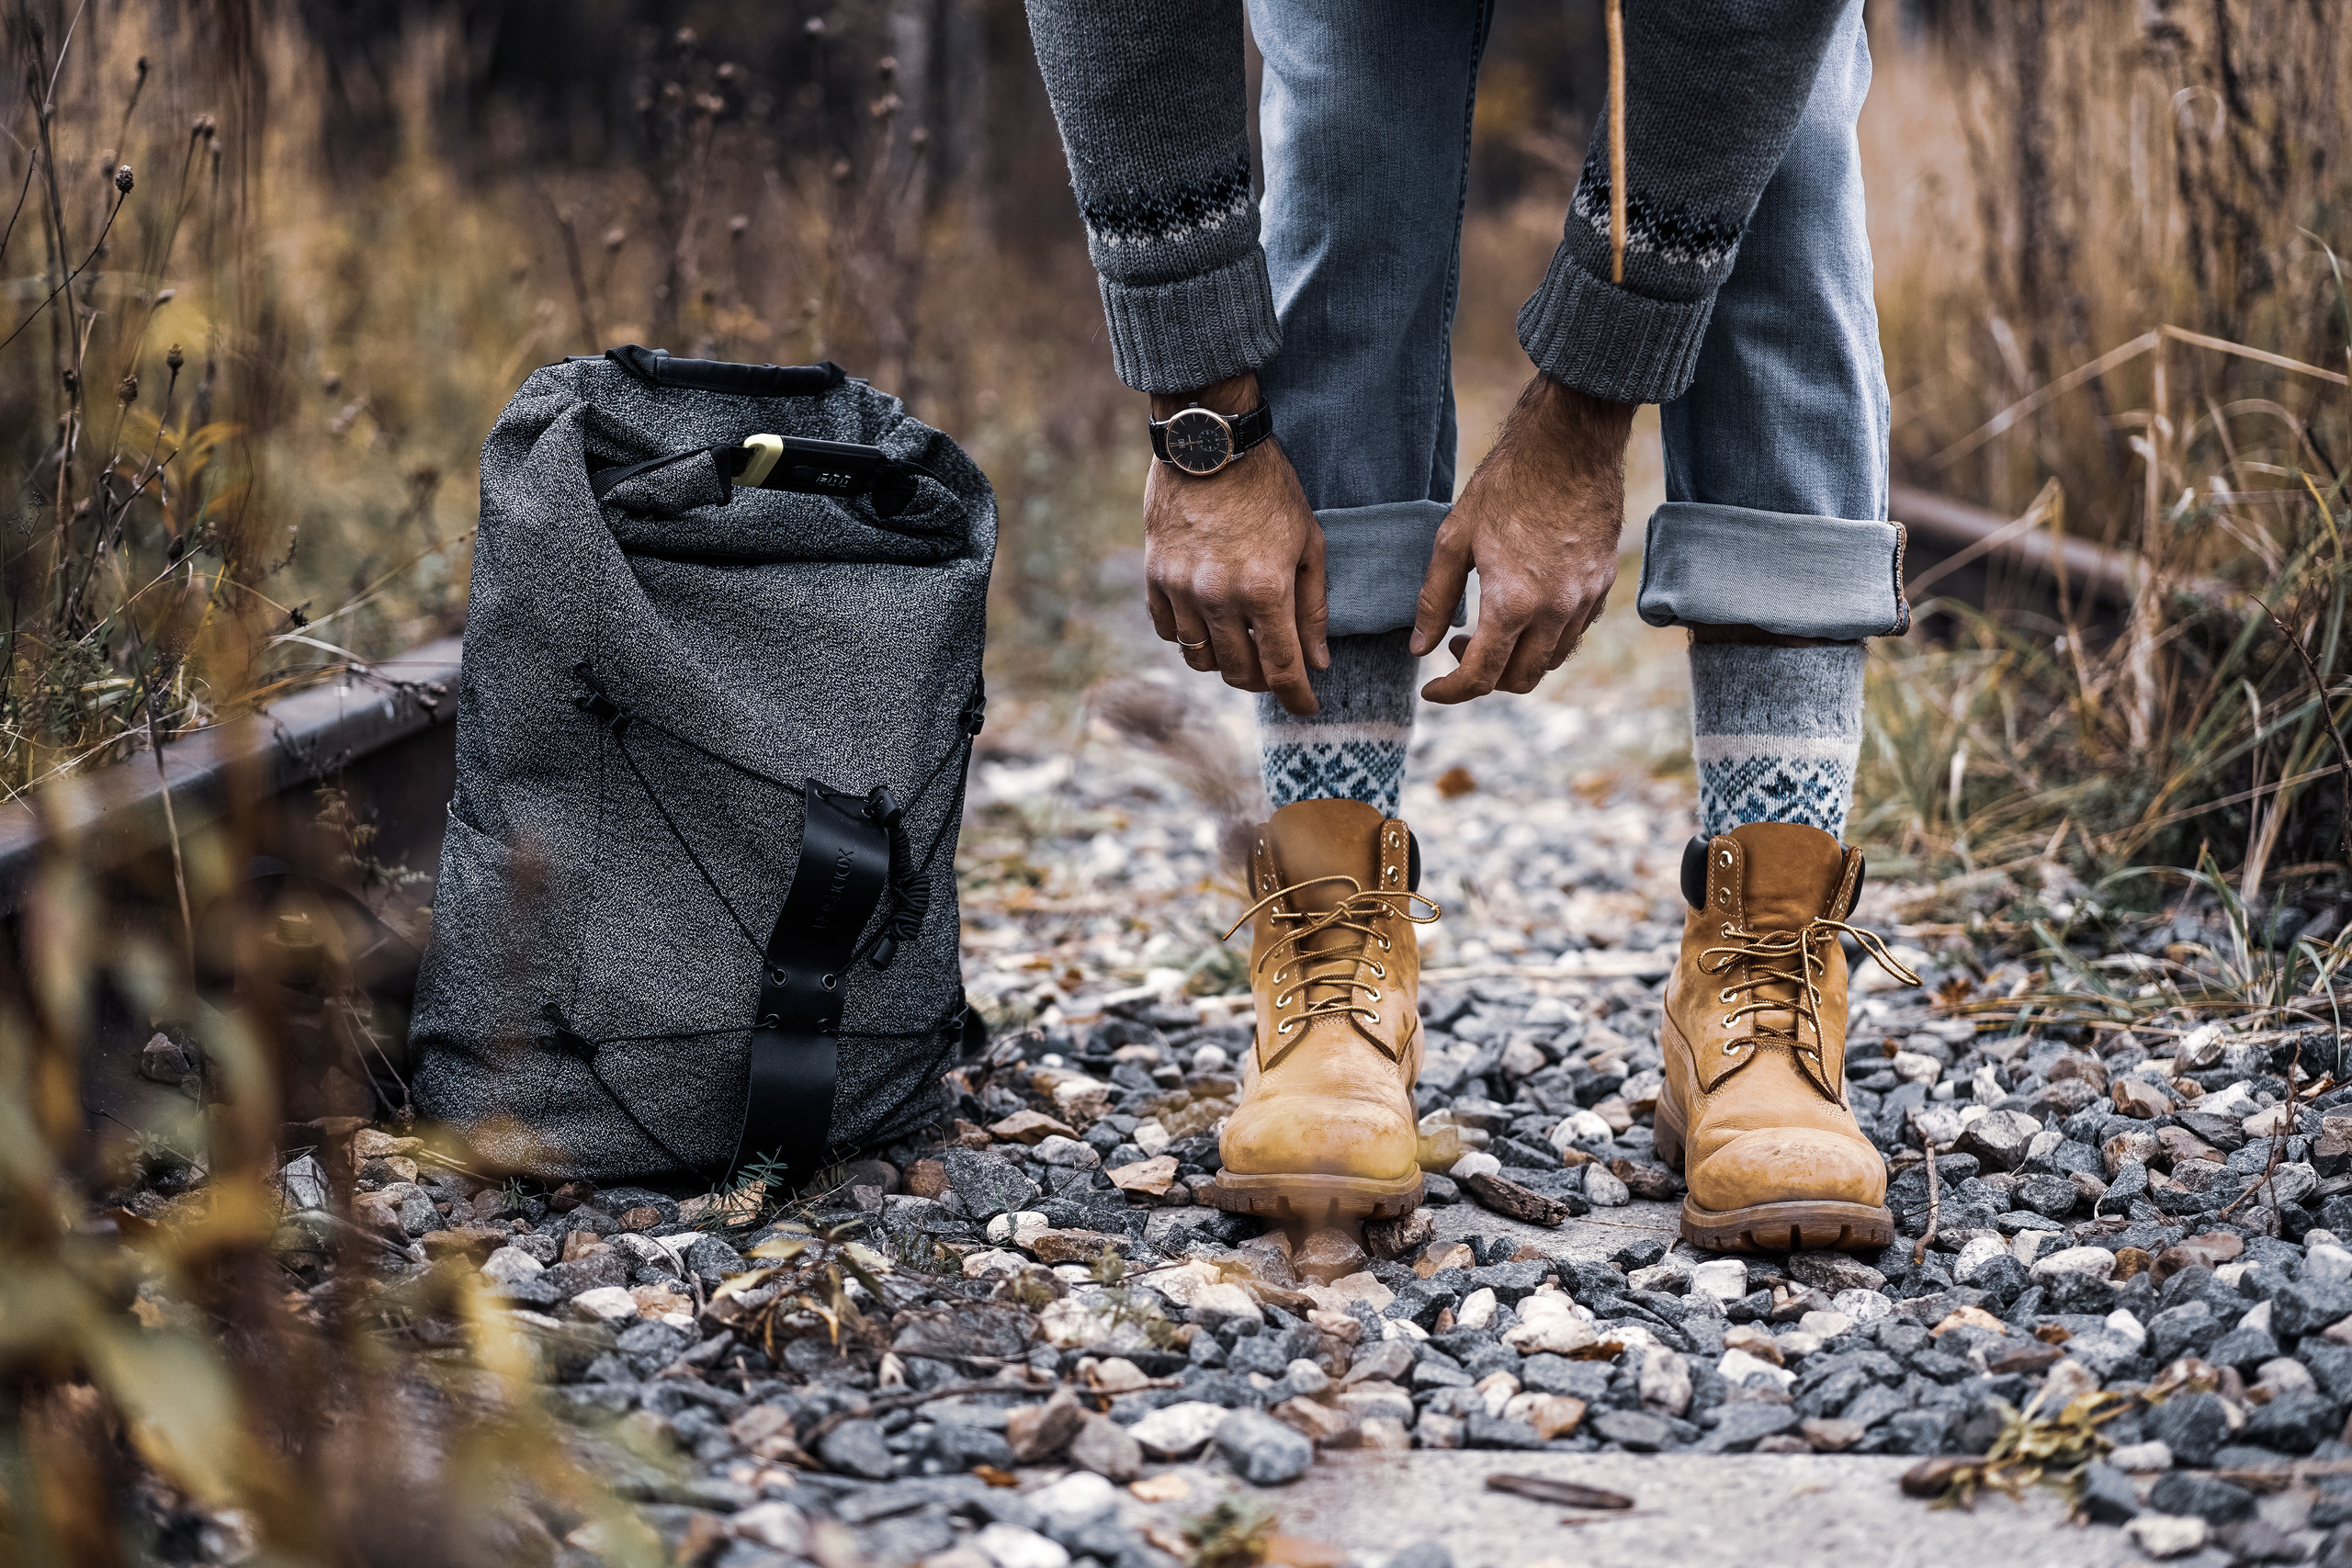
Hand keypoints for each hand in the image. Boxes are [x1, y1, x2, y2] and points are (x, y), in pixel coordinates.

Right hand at [1144, 372, 1330, 714]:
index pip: (1282, 668)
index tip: (1308, 708)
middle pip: (1238, 672)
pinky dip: (1189, 637)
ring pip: (1200, 657)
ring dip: (1224, 662)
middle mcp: (1220, 597)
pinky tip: (1207, 622)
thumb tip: (1318, 661)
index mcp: (1266, 589)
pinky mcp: (1155, 576)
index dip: (1297, 697)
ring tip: (1241, 645)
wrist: (1211, 443)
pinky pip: (1168, 631)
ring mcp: (1181, 588)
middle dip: (1262, 681)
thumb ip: (1313, 607)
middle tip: (1276, 670)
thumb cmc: (1270, 488)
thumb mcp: (1309, 542)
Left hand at [1410, 373, 1635, 702]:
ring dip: (1517, 661)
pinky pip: (1574, 634)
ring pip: (1551, 661)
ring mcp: (1585, 600)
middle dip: (1485, 678)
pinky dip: (1546, 640)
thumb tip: (1419, 647)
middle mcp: (1555, 611)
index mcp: (1513, 603)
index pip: (1481, 676)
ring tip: (1491, 629)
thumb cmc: (1506, 484)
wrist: (1570, 444)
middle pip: (1520, 679)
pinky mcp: (1602, 585)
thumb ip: (1435, 599)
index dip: (1451, 692)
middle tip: (1459, 647)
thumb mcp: (1454, 539)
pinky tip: (1526, 611)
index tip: (1432, 689)